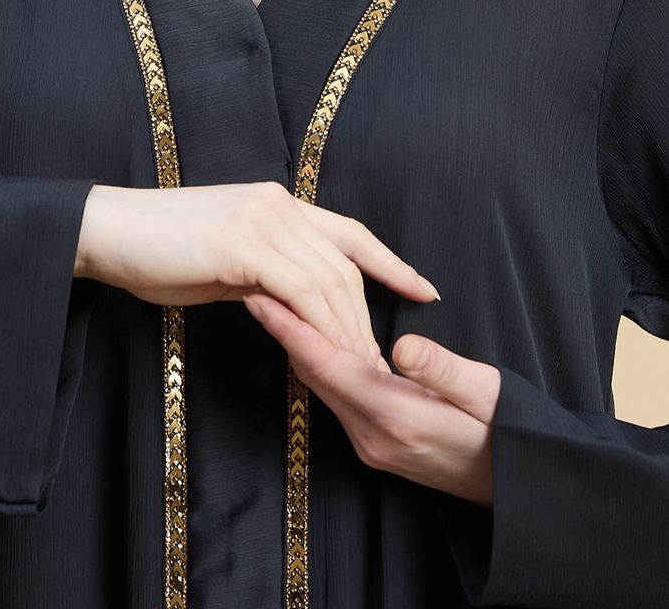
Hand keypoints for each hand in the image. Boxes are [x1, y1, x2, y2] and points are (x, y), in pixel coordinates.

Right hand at [74, 181, 439, 368]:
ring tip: (358, 371)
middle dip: (367, 318)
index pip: (350, 233)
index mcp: (278, 204)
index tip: (423, 289)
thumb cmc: (158, 250)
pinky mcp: (244, 244)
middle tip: (378, 363)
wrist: (108, 231)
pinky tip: (324, 354)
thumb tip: (292, 306)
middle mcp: (279, 205)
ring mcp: (263, 220)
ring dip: (347, 330)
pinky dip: (318, 325)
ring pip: (328, 280)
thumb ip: (264, 274)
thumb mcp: (223, 259)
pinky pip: (299, 291)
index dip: (391, 262)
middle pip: (344, 265)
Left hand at [242, 291, 499, 507]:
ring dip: (297, 345)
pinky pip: (335, 396)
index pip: (328, 366)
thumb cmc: (513, 437)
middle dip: (283, 329)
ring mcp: (371, 443)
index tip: (261, 297)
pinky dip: (319, 363)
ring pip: (321, 385)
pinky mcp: (375, 442)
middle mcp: (373, 435)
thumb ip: (444, 371)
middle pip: (314, 375)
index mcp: (398, 417)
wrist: (520, 492)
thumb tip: (403, 345)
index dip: (290, 329)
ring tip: (276, 302)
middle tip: (256, 284)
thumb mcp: (490, 395)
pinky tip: (312, 337)